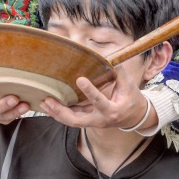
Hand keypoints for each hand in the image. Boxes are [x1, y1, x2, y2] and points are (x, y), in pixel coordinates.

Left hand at [40, 70, 157, 130]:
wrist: (134, 117)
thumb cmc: (131, 98)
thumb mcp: (129, 84)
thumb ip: (118, 71)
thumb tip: (108, 56)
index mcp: (112, 110)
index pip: (99, 102)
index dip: (90, 91)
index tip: (80, 79)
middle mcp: (100, 120)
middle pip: (77, 120)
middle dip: (61, 111)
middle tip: (48, 100)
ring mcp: (93, 122)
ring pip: (71, 121)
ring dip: (56, 113)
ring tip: (44, 102)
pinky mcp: (88, 120)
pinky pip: (72, 118)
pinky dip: (60, 113)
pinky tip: (49, 105)